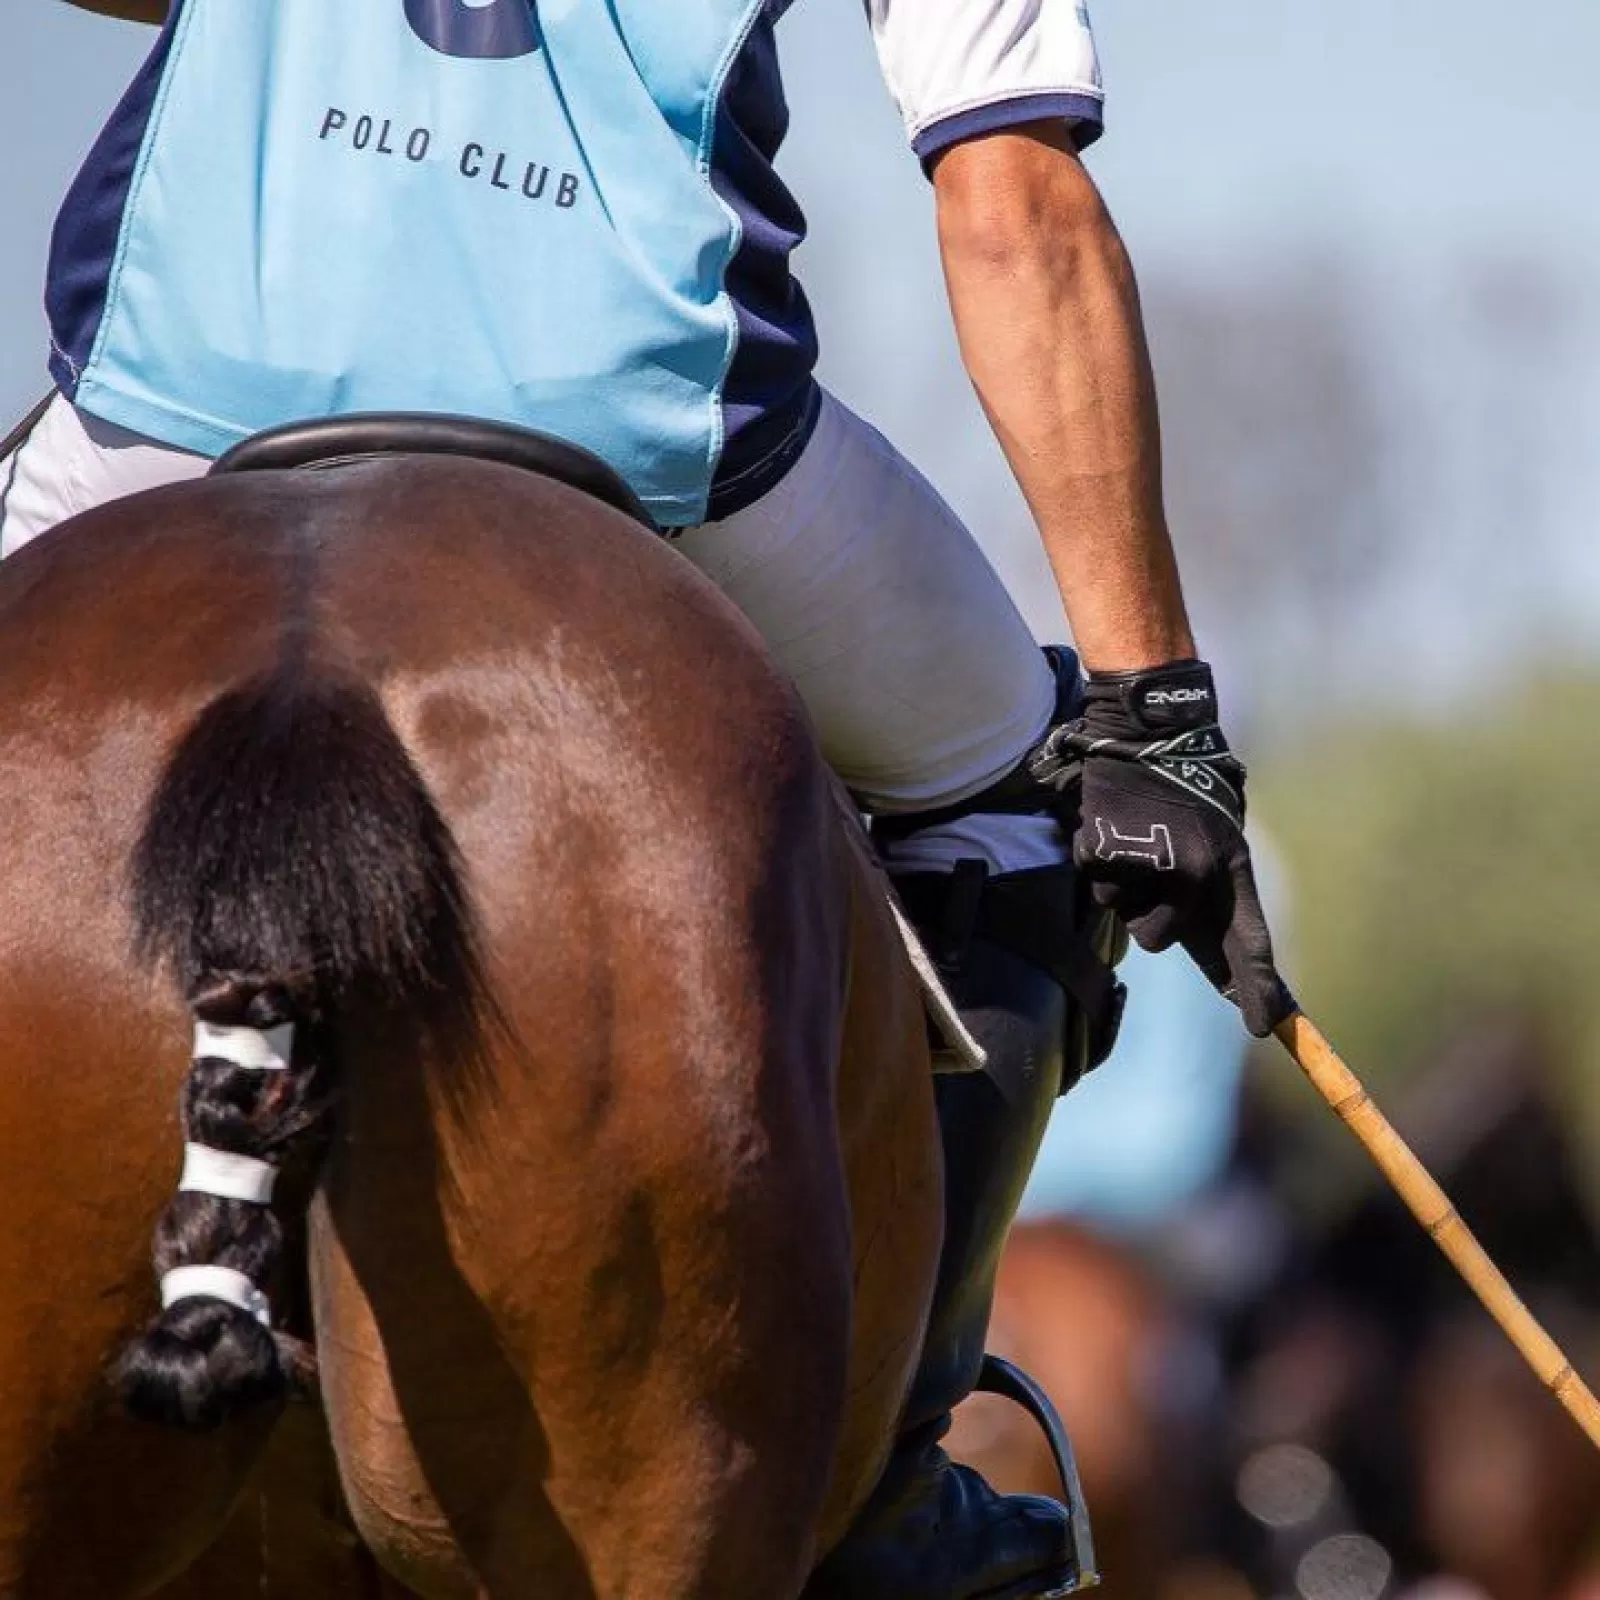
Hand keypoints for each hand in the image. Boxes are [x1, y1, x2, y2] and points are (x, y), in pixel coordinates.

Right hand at [1031, 660, 1294, 1036]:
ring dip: (1124, 886)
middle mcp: (1197, 870)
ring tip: (1136, 836)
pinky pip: (1099, 883)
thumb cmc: (1187, 788)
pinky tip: (1114, 824)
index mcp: (1231, 865)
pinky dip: (1099, 861)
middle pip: (1162, 940)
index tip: (1268, 1027)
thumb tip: (1227, 968)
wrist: (1146, 730)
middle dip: (1150, 915)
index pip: (1251, 939)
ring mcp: (1151, 861)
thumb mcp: (1216, 837)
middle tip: (1153, 866)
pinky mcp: (1110, 851)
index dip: (1261, 988)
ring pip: (1125, 912)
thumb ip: (1213, 894)